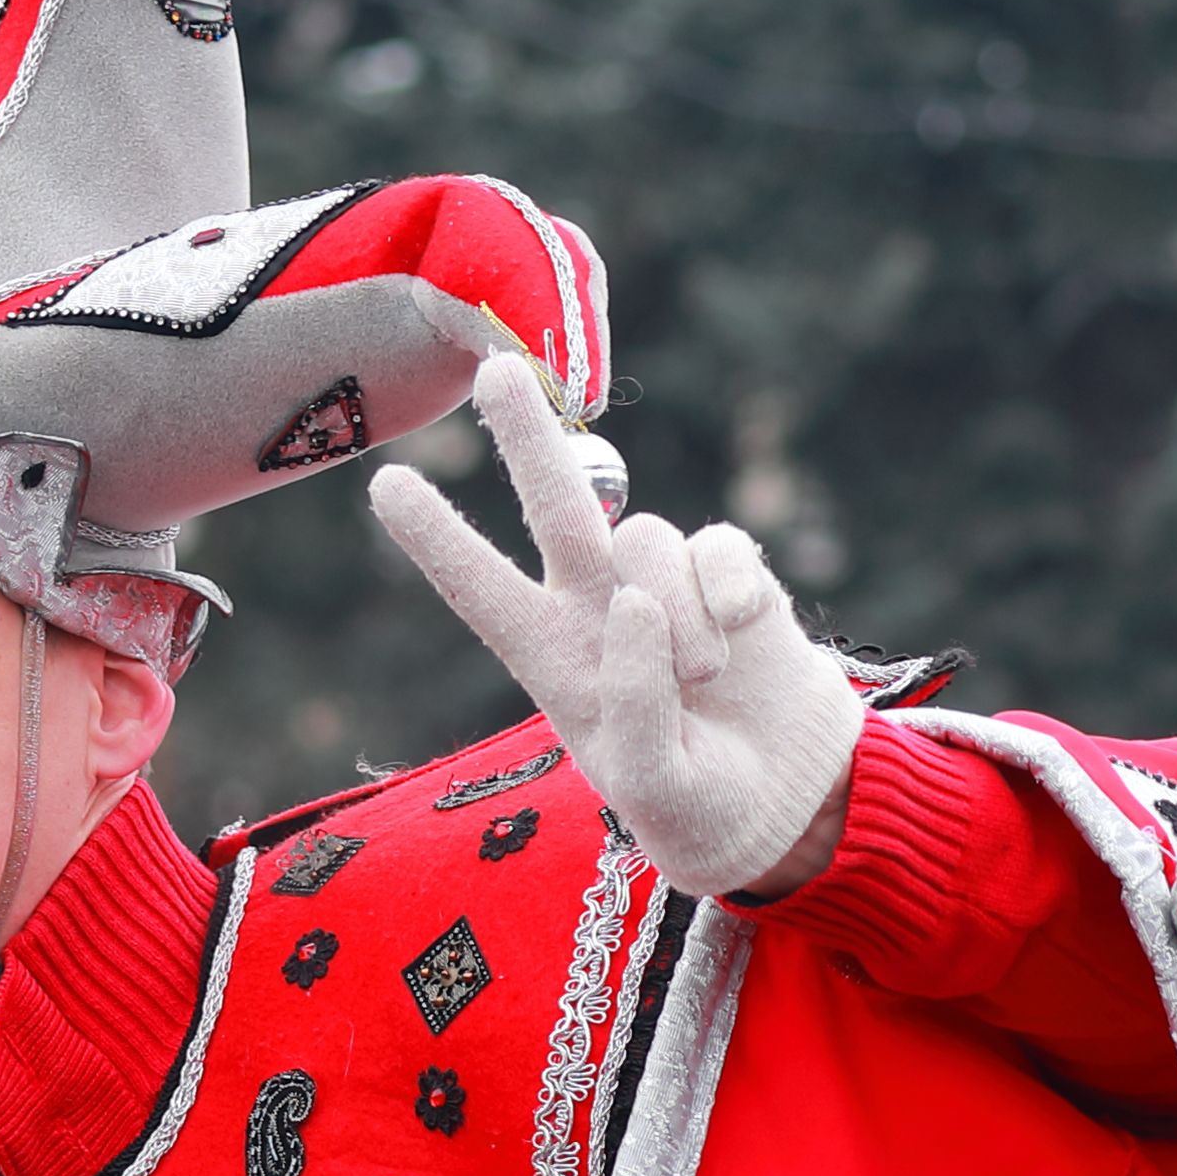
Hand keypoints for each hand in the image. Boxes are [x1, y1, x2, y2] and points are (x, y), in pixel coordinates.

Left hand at [368, 358, 863, 902]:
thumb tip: (632, 600)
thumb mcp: (652, 784)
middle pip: (557, 507)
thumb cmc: (697, 803)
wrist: (792, 800)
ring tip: (702, 682)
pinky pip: (719, 544)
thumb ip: (634, 705)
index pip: (481, 591)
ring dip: (677, 613)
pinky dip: (729, 589)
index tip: (384, 482)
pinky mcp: (731, 574)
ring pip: (648, 539)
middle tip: (497, 371)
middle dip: (529, 438)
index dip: (437, 539)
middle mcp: (594, 605)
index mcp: (549, 659)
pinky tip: (740, 634)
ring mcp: (663, 581)